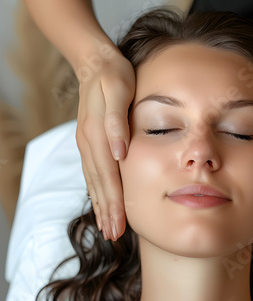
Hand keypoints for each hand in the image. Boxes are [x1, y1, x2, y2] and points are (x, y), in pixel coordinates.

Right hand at [75, 48, 134, 241]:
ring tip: (106, 228)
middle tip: (114, 237)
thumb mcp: (119, 90)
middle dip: (107, 212)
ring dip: (100, 206)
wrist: (95, 63)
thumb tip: (119, 152)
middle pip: (99, 185)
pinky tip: (101, 201)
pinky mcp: (89, 141)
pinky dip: (96, 191)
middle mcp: (89, 143)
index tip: (119, 226)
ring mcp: (86, 143)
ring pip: (93, 181)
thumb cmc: (114, 76)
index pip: (108, 177)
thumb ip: (117, 121)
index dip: (114, 203)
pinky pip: (92, 172)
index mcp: (98, 135)